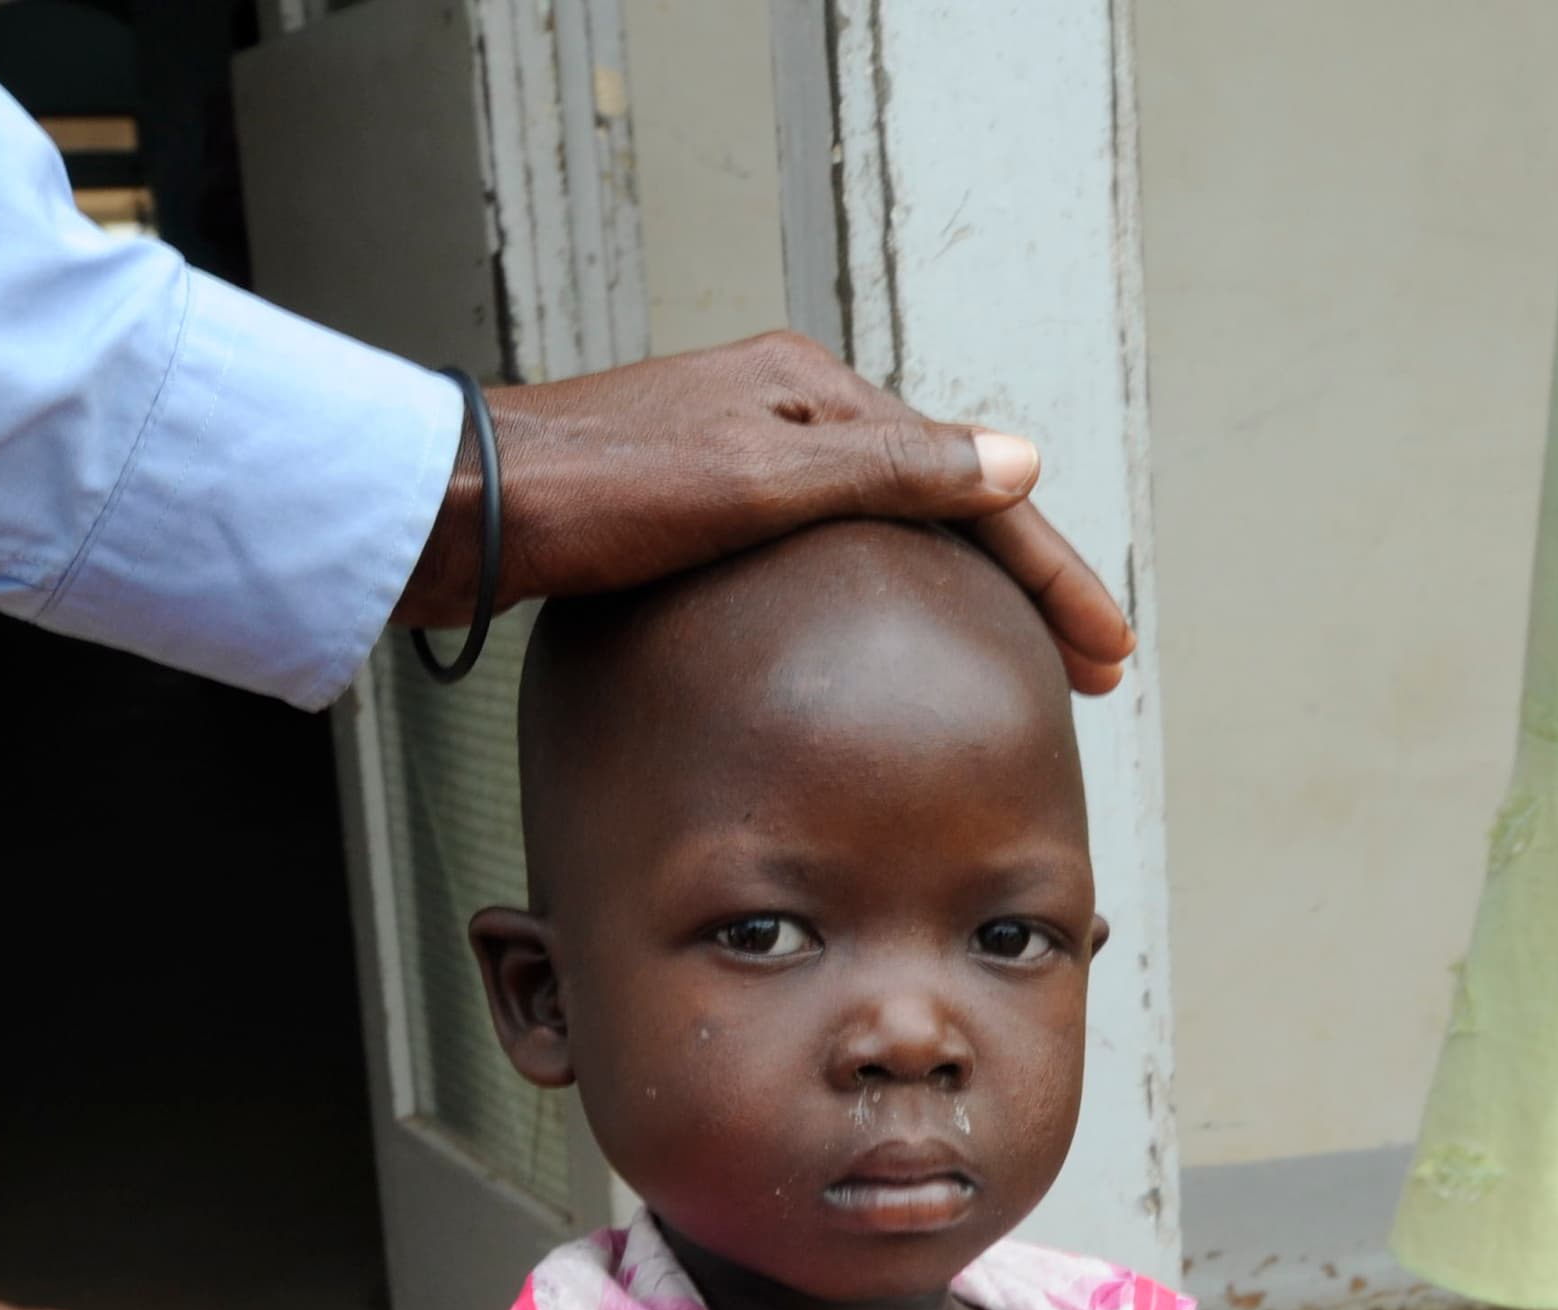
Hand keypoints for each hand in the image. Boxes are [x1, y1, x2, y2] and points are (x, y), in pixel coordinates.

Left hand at [392, 332, 1135, 693]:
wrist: (450, 512)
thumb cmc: (588, 495)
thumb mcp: (756, 481)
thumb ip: (890, 472)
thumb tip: (1019, 460)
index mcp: (811, 392)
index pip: (972, 483)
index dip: (1051, 573)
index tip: (1107, 651)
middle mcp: (783, 414)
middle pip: (941, 505)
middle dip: (1024, 585)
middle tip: (1090, 668)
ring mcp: (739, 463)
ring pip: (889, 535)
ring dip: (964, 596)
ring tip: (1015, 662)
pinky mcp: (693, 515)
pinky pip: (830, 559)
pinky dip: (890, 602)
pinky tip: (890, 649)